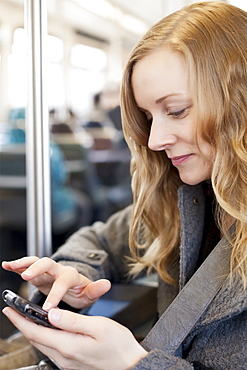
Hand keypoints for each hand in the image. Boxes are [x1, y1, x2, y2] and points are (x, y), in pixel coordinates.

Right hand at [2, 257, 110, 309]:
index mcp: (70, 276)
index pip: (63, 282)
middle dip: (37, 269)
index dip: (56, 294)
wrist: (73, 287)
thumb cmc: (80, 291)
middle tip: (27, 277)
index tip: (48, 308)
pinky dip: (17, 264)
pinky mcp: (37, 273)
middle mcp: (57, 270)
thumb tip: (107, 284)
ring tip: (12, 266)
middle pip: (47, 263)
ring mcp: (47, 270)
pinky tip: (7, 265)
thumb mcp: (89, 293)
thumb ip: (96, 289)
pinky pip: (26, 266)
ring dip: (24, 263)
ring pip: (35, 261)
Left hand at [3, 307, 146, 369]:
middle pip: (35, 339)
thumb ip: (73, 321)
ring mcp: (67, 362)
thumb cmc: (118, 346)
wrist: (131, 366)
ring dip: (31, 330)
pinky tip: (46, 330)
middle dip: (22, 324)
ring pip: (42, 344)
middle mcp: (64, 357)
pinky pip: (51, 349)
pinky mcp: (72, 363)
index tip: (9, 309)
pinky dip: (43, 337)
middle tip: (13, 311)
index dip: (20, 319)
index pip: (36, 332)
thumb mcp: (98, 327)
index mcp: (69, 345)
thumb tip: (52, 314)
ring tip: (26, 318)